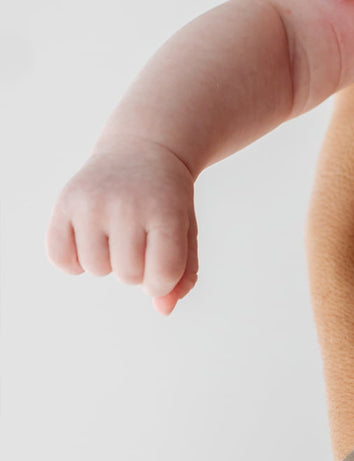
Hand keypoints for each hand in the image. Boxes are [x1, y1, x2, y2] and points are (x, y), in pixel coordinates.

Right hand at [47, 139, 198, 314]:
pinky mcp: (64, 203)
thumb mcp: (185, 229)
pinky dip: (75, 262)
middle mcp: (127, 204)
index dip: (162, 281)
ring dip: (108, 263)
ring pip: (95, 270)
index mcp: (166, 211)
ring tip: (117, 236)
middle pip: (129, 275)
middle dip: (137, 269)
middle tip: (140, 241)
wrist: (142, 152)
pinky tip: (91, 241)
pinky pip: (61, 259)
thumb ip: (183, 272)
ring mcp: (92, 203)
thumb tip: (164, 309)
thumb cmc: (167, 200)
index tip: (162, 266)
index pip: (162, 274)